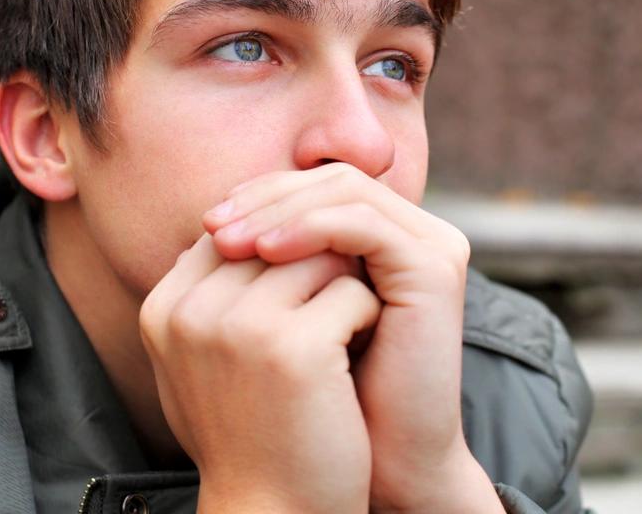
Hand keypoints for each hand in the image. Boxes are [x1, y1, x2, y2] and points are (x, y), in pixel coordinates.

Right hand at [139, 233, 379, 513]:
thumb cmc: (250, 435)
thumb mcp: (204, 360)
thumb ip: (209, 293)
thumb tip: (231, 221)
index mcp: (163, 308)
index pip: (234, 230)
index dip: (280, 252)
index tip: (302, 293)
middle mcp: (191, 310)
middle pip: (277, 234)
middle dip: (316, 262)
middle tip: (335, 307)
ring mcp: (238, 326)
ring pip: (319, 253)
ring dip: (344, 285)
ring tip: (345, 330)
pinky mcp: (292, 347)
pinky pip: (352, 292)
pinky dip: (366, 319)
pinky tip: (356, 358)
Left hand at [203, 164, 503, 512]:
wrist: (384, 463)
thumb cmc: (329, 398)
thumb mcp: (286, 319)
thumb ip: (265, 270)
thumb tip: (205, 229)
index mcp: (382, 238)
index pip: (314, 186)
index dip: (260, 196)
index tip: (207, 225)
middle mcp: (412, 232)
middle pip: (328, 179)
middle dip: (264, 197)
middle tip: (211, 225)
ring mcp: (430, 245)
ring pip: (344, 190)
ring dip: (278, 209)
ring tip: (228, 240)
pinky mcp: (435, 266)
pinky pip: (363, 223)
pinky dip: (309, 228)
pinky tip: (265, 252)